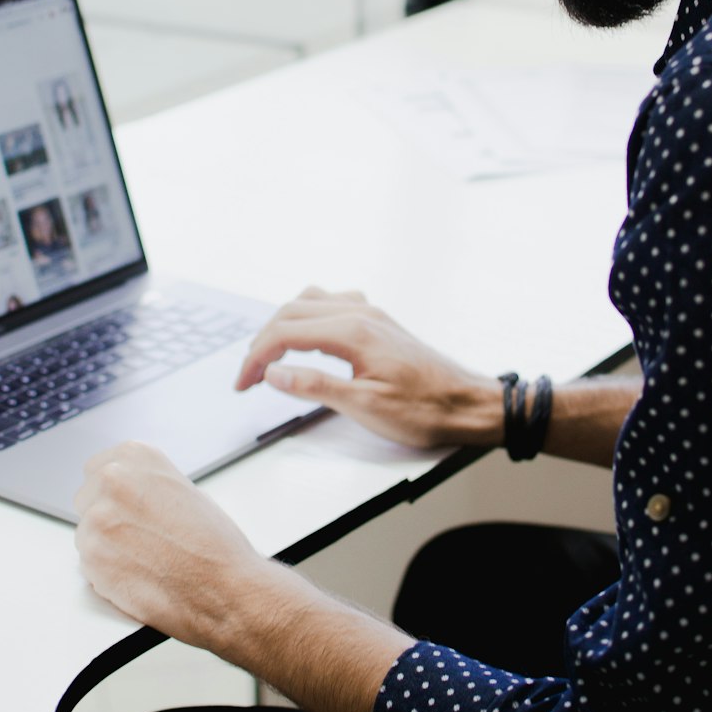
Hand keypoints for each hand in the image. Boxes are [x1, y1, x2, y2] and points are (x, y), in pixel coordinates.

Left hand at [74, 441, 267, 644]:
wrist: (226, 588)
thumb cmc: (215, 545)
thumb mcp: (183, 490)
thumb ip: (146, 486)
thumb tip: (129, 497)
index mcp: (136, 456)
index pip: (97, 469)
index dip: (113, 493)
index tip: (125, 506)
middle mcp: (113, 480)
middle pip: (86, 499)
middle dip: (106, 518)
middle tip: (137, 536)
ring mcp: (98, 518)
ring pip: (86, 533)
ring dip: (106, 547)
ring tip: (145, 558)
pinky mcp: (91, 558)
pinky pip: (88, 564)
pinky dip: (106, 573)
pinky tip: (138, 574)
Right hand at [235, 286, 502, 448]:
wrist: (468, 404)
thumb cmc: (424, 410)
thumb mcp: (364, 407)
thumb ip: (315, 386)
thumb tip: (274, 372)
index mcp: (353, 331)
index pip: (286, 333)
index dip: (256, 358)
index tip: (243, 383)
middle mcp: (360, 313)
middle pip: (291, 312)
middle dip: (263, 342)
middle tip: (249, 375)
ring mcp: (371, 314)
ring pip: (311, 301)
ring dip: (283, 323)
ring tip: (270, 354)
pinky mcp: (379, 322)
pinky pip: (334, 302)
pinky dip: (309, 314)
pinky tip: (310, 334)